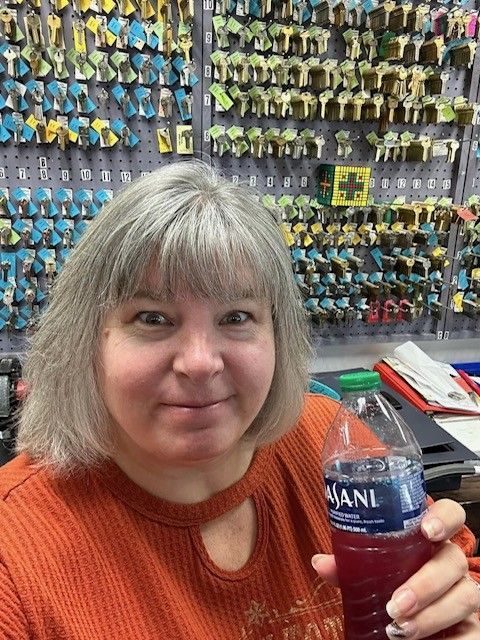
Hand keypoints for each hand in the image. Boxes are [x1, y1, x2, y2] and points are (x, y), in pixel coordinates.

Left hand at [312, 499, 479, 638]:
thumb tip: (321, 563)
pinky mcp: (470, 624)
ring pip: (465, 596)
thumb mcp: (367, 572)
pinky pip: (472, 632)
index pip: (451, 514)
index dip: (444, 518)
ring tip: (400, 628)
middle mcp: (450, 562)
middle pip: (454, 560)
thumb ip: (348, 565)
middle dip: (427, 583)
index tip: (426, 531)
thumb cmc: (387, 582)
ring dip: (432, 614)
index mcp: (428, 539)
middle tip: (396, 603)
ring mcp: (463, 591)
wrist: (400, 621)